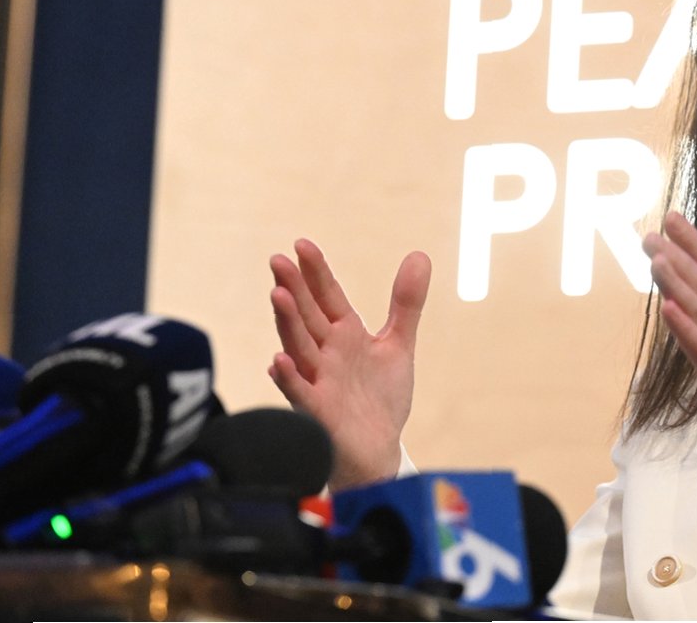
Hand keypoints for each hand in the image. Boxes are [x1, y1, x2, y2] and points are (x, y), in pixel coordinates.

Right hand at [268, 238, 430, 489]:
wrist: (379, 452)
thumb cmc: (380, 398)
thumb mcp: (398, 345)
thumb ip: (406, 303)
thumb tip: (419, 255)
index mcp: (345, 335)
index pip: (327, 297)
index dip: (316, 272)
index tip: (301, 244)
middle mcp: (327, 354)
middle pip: (307, 316)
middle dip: (293, 289)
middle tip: (278, 260)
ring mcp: (319, 381)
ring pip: (298, 347)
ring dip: (287, 323)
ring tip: (277, 295)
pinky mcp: (318, 411)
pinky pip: (299, 392)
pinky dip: (288, 377)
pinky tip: (278, 360)